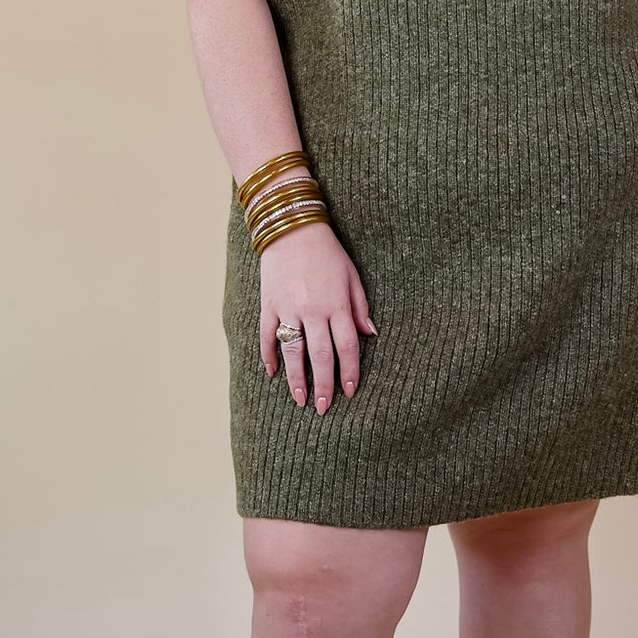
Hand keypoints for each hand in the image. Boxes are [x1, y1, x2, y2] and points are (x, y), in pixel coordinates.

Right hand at [259, 220, 376, 412]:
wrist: (292, 229)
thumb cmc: (327, 253)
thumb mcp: (352, 276)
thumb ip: (360, 308)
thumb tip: (371, 335)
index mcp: (337, 304)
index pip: (346, 347)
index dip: (349, 372)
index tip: (350, 391)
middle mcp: (313, 310)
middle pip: (320, 355)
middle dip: (324, 385)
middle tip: (325, 408)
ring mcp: (288, 308)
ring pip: (293, 351)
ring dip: (297, 379)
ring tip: (301, 400)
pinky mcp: (269, 304)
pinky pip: (267, 335)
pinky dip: (268, 355)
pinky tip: (272, 373)